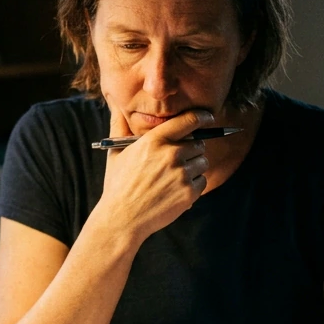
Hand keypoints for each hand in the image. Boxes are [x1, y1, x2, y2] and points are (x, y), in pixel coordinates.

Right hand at [97, 104, 211, 241]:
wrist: (122, 218)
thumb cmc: (117, 185)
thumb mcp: (115, 152)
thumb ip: (120, 126)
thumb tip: (116, 105)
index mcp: (154, 141)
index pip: (188, 120)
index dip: (201, 116)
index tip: (207, 117)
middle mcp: (171, 154)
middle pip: (199, 143)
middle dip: (191, 150)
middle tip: (177, 160)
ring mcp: (182, 174)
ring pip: (202, 162)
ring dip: (193, 167)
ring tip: (173, 177)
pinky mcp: (189, 192)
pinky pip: (202, 181)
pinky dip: (193, 185)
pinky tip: (175, 190)